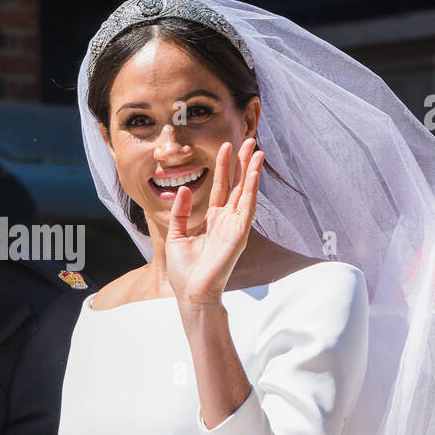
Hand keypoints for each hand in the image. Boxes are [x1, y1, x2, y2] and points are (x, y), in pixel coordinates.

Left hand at [164, 138, 262, 308]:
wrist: (192, 293)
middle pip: (238, 185)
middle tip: (249, 140)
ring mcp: (235, 227)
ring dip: (252, 171)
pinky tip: (254, 172)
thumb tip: (184, 188)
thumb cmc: (185, 272)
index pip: (222, 188)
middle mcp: (227, 221)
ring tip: (257, 150)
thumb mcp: (177, 236)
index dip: (224, 167)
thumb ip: (181, 212)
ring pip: (247, 192)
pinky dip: (252, 188)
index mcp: (214, 221)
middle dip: (243, 162)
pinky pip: (248, 206)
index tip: (226, 147)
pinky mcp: (239, 234)